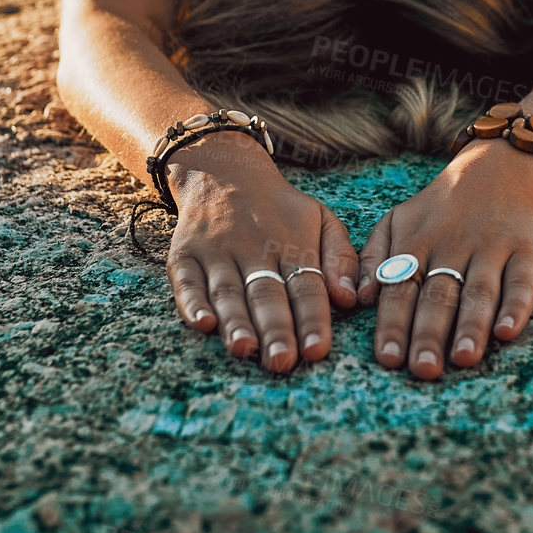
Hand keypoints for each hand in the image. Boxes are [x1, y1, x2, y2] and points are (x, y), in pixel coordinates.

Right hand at [162, 132, 358, 372]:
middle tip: (283, 361)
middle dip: (275, 329)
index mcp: (291, 245)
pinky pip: (186, 281)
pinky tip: (202, 323)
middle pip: (266, 293)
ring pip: (228, 290)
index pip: (305, 287)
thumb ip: (340, 257)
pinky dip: (192, 303)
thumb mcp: (320, 218)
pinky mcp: (185, 254)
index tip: (318, 351)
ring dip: (236, 321)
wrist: (223, 171)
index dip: (312, 320)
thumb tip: (348, 299)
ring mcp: (216, 251)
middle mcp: (253, 249)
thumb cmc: (280, 209)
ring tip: (245, 348)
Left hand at [356, 138, 532, 378]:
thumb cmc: (438, 210)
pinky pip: (522, 280)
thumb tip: (359, 298)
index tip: (388, 359)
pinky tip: (507, 331)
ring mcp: (490, 247)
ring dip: (471, 325)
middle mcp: (452, 246)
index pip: (401, 288)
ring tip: (463, 358)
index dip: (394, 324)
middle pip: (438, 294)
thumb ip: (373, 258)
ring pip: (479, 290)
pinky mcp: (526, 249)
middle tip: (423, 370)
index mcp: (416, 243)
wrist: (496, 170)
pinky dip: (516, 305)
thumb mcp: (396, 221)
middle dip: (429, 333)